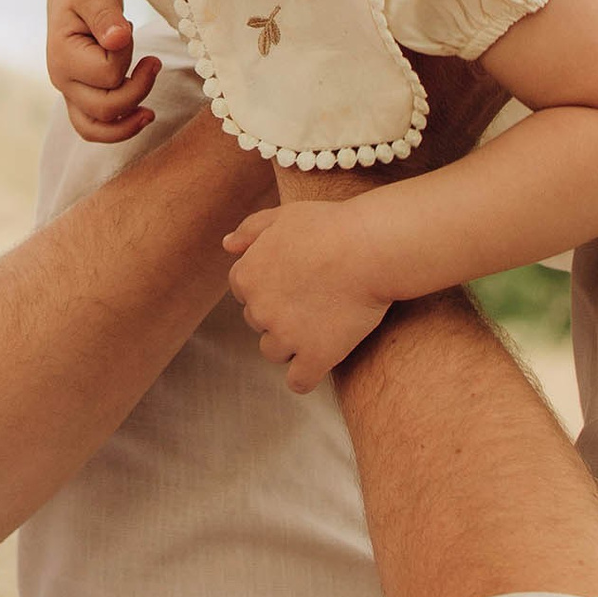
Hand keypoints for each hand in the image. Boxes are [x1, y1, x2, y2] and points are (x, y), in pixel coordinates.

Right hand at [48, 0, 161, 146]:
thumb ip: (106, 15)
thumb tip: (118, 41)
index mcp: (61, 55)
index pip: (107, 73)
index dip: (127, 54)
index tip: (127, 29)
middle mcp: (61, 79)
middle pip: (105, 107)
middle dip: (138, 88)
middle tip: (154, 61)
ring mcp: (70, 91)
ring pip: (95, 129)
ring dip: (127, 125)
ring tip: (150, 113)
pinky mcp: (81, 95)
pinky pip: (95, 127)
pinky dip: (118, 129)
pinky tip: (141, 115)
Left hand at [221, 197, 396, 393]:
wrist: (370, 248)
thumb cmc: (331, 226)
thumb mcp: (285, 214)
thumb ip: (251, 229)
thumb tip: (227, 244)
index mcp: (247, 276)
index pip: (244, 293)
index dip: (269, 287)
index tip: (295, 281)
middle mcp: (259, 310)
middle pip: (259, 322)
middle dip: (279, 313)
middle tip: (313, 298)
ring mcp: (286, 336)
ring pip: (274, 352)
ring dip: (291, 343)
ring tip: (321, 325)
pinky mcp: (315, 356)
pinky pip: (299, 382)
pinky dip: (305, 376)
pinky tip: (319, 362)